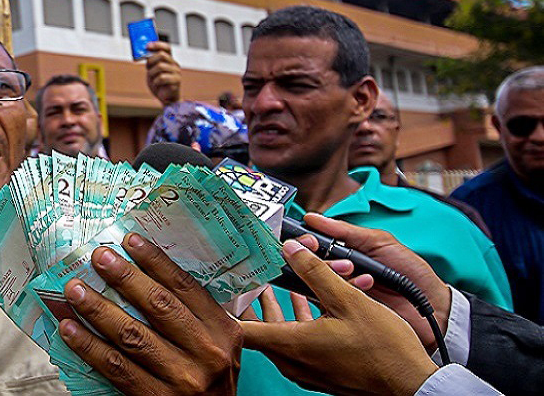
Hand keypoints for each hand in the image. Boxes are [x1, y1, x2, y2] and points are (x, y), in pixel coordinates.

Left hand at [59, 233, 239, 394]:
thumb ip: (194, 313)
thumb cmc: (210, 378)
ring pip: (132, 336)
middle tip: (98, 257)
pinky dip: (89, 346)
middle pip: (158, 306)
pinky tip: (70, 330)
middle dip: (124, 277)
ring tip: (75, 290)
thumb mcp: (218, 343)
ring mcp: (182, 379)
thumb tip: (148, 272)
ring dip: (98, 309)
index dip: (156, 261)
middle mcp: (206, 353)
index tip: (130, 240)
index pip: (185, 287)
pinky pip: (116, 368)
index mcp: (223, 330)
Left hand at [144, 41, 180, 106]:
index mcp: (169, 60)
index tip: (147, 46)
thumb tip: (142, 53)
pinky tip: (157, 85)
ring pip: (160, 66)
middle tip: (147, 68)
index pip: (166, 47)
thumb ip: (150, 62)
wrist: (165, 99)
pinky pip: (162, 77)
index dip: (157, 45)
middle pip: (162, 55)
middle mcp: (174, 64)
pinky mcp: (176, 81)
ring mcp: (176, 72)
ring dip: (152, 73)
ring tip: (153, 79)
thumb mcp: (152, 71)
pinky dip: (155, 81)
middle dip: (151, 61)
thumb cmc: (158, 84)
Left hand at [240, 240, 437, 395]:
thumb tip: (292, 249)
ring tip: (277, 284)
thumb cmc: (384, 349)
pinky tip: (310, 304)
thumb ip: (316, 273)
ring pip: (281, 336)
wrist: (413, 386)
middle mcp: (292, 362)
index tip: (219, 288)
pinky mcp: (320, 373)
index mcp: (291, 344)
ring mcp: (305, 371)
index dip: (226, 306)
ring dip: (280, 309)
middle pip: (259, 329)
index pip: (241, 328)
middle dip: (256, 300)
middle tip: (252, 277)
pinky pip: (298, 345)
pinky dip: (299, 323)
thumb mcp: (349, 301)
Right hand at [300, 213, 450, 351]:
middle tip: (344, 262)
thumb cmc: (410, 271)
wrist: (429, 304)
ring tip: (362, 275)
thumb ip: (345, 230)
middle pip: (310, 262)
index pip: (312, 243)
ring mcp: (339, 291)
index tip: (309, 239)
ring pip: (318, 281)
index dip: (306, 240)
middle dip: (323, 259)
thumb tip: (313, 218)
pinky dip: (345, 293)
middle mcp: (337, 271)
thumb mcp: (379, 241)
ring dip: (339, 275)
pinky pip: (328, 301)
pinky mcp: (343, 311)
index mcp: (343, 251)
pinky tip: (365, 288)